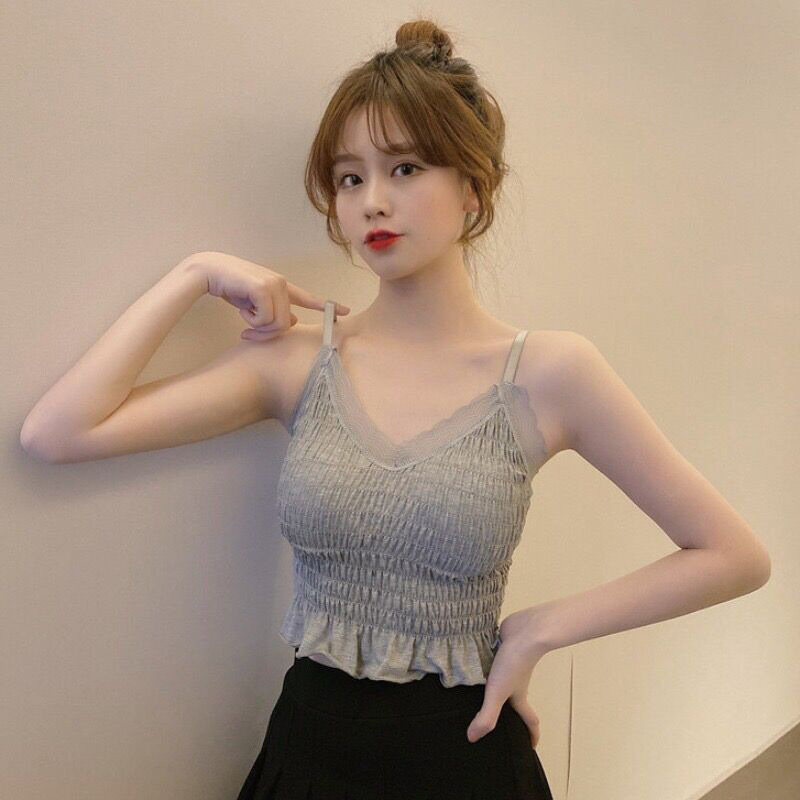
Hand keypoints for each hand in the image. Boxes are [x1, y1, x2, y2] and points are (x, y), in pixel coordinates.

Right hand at [184, 250, 349, 339]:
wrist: (209, 271)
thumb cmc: (230, 287)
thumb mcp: (254, 304)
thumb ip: (274, 312)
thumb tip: (292, 322)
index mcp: (281, 288)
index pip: (307, 298)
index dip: (326, 306)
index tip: (346, 311)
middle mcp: (282, 284)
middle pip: (285, 325)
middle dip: (266, 333)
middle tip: (248, 331)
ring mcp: (275, 283)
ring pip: (276, 324)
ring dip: (256, 326)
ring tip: (244, 312)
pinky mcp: (264, 286)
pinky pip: (264, 318)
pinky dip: (250, 319)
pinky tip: (241, 306)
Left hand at [466, 607, 549, 748]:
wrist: (525, 630)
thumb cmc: (514, 663)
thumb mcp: (498, 692)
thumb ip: (486, 715)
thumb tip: (472, 738)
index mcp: (518, 696)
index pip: (529, 720)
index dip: (531, 735)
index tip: (530, 747)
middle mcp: (515, 682)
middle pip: (515, 701)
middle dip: (510, 713)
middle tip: (499, 723)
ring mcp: (508, 665)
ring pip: (501, 681)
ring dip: (493, 687)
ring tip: (475, 694)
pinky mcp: (501, 648)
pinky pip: (492, 662)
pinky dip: (484, 666)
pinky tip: (468, 665)